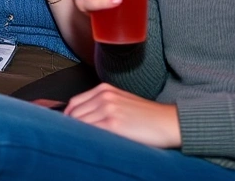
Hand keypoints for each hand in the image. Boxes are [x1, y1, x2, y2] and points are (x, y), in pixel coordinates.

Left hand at [64, 83, 180, 147]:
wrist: (168, 122)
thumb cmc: (146, 116)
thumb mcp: (121, 102)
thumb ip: (101, 105)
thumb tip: (80, 118)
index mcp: (104, 89)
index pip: (74, 102)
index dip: (68, 117)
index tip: (66, 128)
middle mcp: (104, 96)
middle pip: (74, 113)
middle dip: (69, 126)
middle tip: (70, 138)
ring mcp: (108, 109)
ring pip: (79, 123)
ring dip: (76, 134)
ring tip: (79, 143)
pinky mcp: (113, 124)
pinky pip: (90, 132)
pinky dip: (85, 138)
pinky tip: (88, 145)